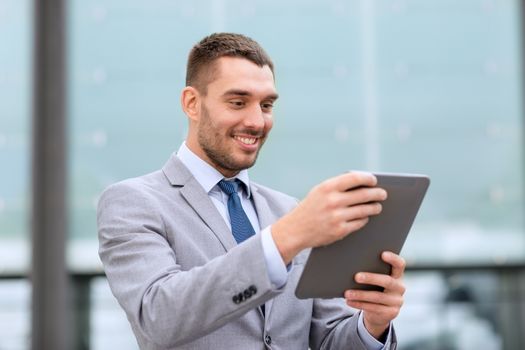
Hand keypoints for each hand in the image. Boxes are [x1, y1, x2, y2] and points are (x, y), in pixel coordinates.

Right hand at [272, 172, 386, 263]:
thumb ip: (338, 186)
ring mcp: (337, 217)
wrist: (295, 230)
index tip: (374, 181)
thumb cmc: (311, 207)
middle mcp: (333, 201)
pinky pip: (360, 222)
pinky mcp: (339, 230)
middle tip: (383, 194)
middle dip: (377, 194)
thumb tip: (363, 183)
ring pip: (365, 210)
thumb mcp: (319, 191)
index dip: (367, 179)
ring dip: (374, 207)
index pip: (355, 178)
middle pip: (364, 194)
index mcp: (327, 187)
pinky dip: (364, 218)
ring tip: (377, 206)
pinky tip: (365, 216)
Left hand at [344, 251, 405, 339]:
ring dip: (360, 294)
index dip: (393, 259)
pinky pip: (373, 308)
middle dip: (371, 278)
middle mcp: (400, 287)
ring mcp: (397, 301)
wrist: (379, 312)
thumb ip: (371, 271)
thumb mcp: (375, 280)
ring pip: (377, 297)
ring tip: (347, 293)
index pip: (400, 264)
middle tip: (356, 277)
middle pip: (387, 281)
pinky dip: (359, 304)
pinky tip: (349, 301)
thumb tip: (351, 265)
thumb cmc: (374, 288)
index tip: (382, 253)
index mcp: (397, 275)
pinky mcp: (391, 313)